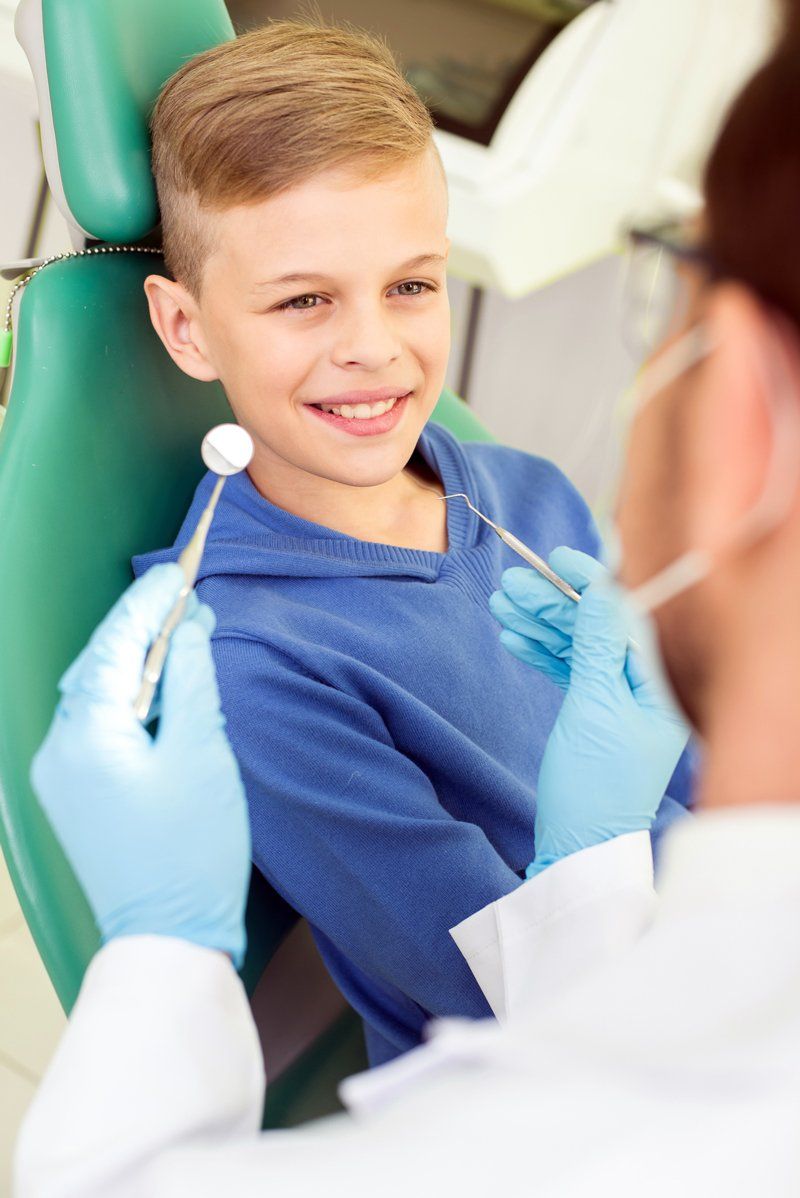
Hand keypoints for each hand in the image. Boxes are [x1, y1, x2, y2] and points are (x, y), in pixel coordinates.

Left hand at [31, 565, 250, 964]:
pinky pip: (97, 727)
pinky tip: (163, 691)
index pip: (115, 645)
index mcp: (85, 734)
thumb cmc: (190, 850)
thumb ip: (191, 681)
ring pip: (97, 695)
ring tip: (181, 637)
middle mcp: (58, 749)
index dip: (148, 604)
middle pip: (99, 666)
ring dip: (137, 664)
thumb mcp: (201, 752)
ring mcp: (61, 775)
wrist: (167, 938)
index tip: (178, 575)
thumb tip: (187, 629)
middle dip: (140, 630)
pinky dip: (129, 700)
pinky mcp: (75, 795)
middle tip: (186, 601)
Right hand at [490, 547, 688, 874]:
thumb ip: (595, 647)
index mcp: (658, 687)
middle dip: (553, 604)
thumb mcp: (592, 710)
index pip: (624, 617)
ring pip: (579, 648)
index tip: (556, 556)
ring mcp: (618, 705)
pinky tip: (514, 638)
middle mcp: (643, 690)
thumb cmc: (593, 789)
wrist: (579, 852)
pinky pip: (571, 674)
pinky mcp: (594, 719)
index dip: (590, 582)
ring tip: (501, 605)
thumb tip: (601, 590)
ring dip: (541, 625)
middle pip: (597, 629)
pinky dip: (543, 655)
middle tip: (510, 583)